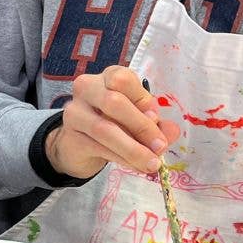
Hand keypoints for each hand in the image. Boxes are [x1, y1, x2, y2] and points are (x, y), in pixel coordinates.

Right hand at [46, 66, 180, 179]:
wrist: (79, 144)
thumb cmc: (114, 123)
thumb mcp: (137, 119)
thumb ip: (156, 123)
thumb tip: (171, 131)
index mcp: (107, 76)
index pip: (123, 80)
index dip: (142, 100)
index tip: (156, 119)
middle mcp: (87, 88)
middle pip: (114, 103)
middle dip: (142, 127)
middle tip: (160, 147)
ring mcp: (75, 112)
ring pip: (105, 129)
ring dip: (133, 149)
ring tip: (152, 163)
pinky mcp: (72, 137)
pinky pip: (99, 148)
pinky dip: (122, 159)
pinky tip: (135, 166)